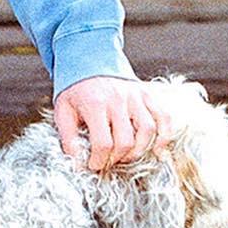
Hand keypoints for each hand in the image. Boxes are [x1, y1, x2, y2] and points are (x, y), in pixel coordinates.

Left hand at [53, 76, 174, 172]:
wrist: (89, 62)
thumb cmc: (76, 90)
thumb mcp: (63, 112)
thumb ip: (68, 138)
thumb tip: (77, 163)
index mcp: (95, 103)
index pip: (102, 143)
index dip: (99, 160)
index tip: (93, 165)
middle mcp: (118, 99)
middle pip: (125, 141)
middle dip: (116, 158)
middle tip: (107, 161)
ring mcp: (135, 96)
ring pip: (147, 131)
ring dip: (138, 151)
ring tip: (125, 156)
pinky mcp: (147, 94)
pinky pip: (164, 117)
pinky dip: (164, 136)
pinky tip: (157, 150)